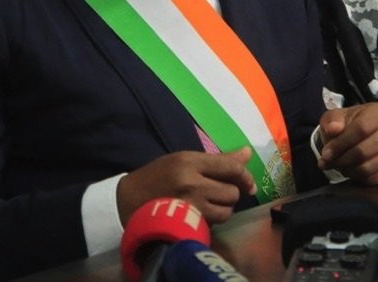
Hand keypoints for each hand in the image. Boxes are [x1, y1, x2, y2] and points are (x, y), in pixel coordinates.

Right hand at [117, 147, 255, 224]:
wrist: (128, 200)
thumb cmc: (156, 177)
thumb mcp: (182, 160)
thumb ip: (216, 159)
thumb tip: (247, 153)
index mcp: (189, 161)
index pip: (230, 167)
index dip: (245, 177)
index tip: (249, 184)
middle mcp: (191, 182)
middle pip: (231, 191)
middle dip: (229, 194)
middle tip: (217, 193)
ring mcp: (189, 204)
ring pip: (226, 210)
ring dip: (222, 209)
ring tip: (209, 205)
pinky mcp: (186, 222)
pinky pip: (214, 223)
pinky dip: (213, 220)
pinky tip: (201, 215)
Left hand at [317, 103, 377, 184]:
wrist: (361, 134)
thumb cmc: (348, 124)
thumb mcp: (335, 117)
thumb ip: (332, 120)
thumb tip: (333, 129)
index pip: (361, 129)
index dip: (341, 143)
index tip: (326, 153)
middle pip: (365, 150)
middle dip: (342, 159)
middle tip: (328, 162)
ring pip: (369, 167)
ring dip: (349, 170)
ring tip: (339, 165)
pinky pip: (375, 179)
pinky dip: (359, 178)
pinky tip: (351, 171)